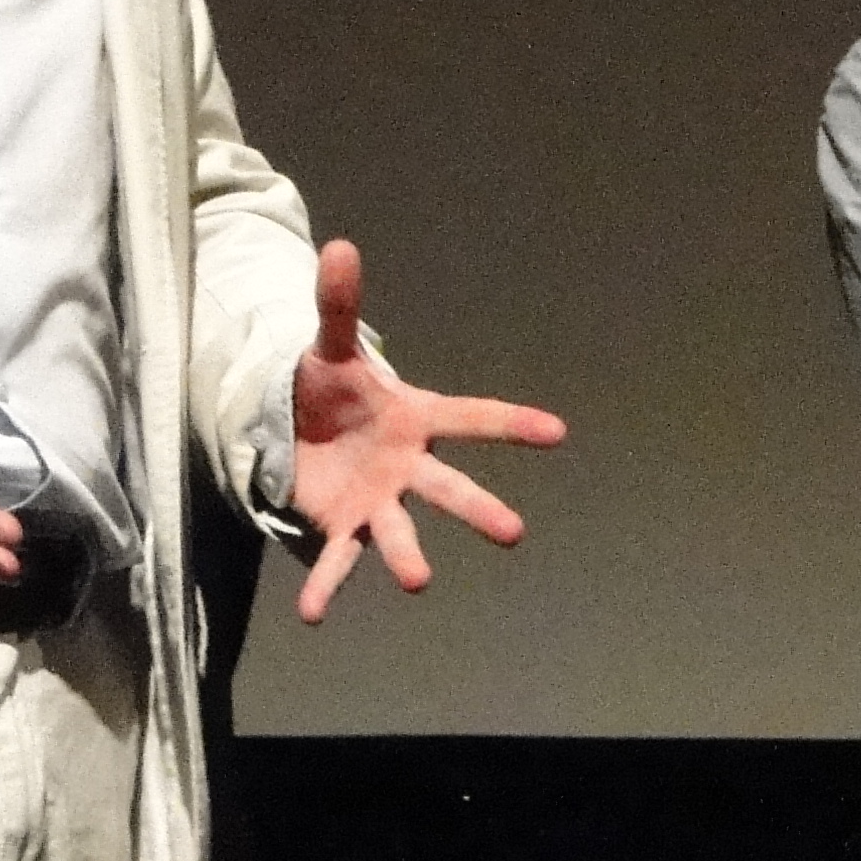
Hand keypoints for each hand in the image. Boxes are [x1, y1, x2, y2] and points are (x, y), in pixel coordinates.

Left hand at [288, 240, 566, 622]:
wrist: (302, 433)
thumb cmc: (332, 391)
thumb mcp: (329, 346)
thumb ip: (339, 304)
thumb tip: (339, 244)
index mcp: (416, 418)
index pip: (472, 418)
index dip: (512, 424)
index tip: (557, 433)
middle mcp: (407, 467)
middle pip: (448, 488)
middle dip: (480, 508)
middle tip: (513, 533)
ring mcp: (379, 502)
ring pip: (400, 532)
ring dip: (408, 556)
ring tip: (419, 582)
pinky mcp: (344, 528)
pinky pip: (337, 561)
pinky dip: (326, 588)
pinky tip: (313, 615)